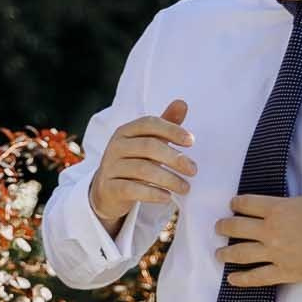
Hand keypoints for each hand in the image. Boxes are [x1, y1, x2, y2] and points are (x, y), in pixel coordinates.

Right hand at [88, 98, 196, 231]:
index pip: (149, 123)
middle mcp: (116, 146)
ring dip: (168, 179)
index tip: (191, 141)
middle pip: (148, 146)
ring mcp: (110, 167)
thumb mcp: (148, 142)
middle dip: (175, 158)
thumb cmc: (134, 161)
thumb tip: (182, 103)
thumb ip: (165, 124)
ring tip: (185, 188)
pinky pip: (131, 189)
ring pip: (142, 169)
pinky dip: (152, 193)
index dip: (171, 130)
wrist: (107, 190)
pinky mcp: (109, 187)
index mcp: (126, 131)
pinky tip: (167, 197)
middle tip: (193, 170)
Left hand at [214, 194, 301, 286]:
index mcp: (277, 209)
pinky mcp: (284, 272)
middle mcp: (270, 230)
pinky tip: (232, 279)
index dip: (236, 204)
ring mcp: (275, 253)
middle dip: (223, 227)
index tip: (233, 205)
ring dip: (225, 253)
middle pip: (235, 227)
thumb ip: (291, 204)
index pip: (245, 204)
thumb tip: (286, 206)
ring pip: (240, 253)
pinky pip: (257, 277)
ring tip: (218, 254)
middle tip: (219, 228)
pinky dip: (242, 279)